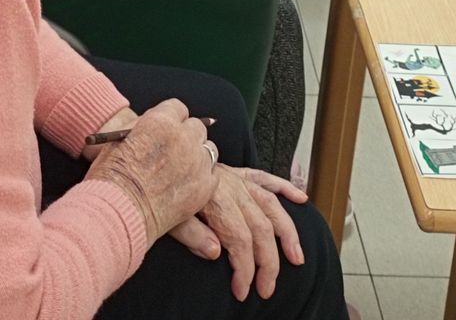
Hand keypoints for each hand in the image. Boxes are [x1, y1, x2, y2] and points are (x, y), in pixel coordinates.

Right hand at [85, 99, 216, 244]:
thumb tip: (148, 128)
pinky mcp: (205, 187)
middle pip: (196, 127)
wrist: (118, 211)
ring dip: (197, 156)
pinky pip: (213, 174)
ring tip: (182, 171)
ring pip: (208, 149)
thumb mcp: (119, 141)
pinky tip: (188, 187)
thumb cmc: (111, 177)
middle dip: (187, 136)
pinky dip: (203, 178)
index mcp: (160, 121)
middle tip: (175, 151)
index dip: (172, 119)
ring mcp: (197, 162)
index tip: (168, 130)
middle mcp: (183, 137)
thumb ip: (141, 130)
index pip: (178, 108)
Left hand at [169, 166, 308, 301]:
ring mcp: (235, 179)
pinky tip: (301, 198)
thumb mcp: (169, 217)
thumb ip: (192, 235)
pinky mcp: (236, 172)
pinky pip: (264, 177)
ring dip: (287, 231)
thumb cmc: (157, 194)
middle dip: (268, 262)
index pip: (240, 239)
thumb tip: (216, 253)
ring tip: (297, 257)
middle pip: (260, 227)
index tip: (242, 291)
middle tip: (266, 290)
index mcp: (214, 199)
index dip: (245, 268)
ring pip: (270, 205)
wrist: (154, 163)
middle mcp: (230, 188)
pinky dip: (284, 187)